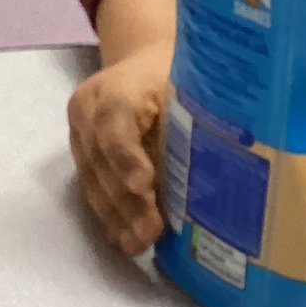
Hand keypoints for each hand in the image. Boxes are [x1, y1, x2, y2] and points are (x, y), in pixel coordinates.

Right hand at [67, 40, 172, 256]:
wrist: (140, 60)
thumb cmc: (172, 74)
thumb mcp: (185, 86)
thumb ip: (193, 122)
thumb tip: (225, 169)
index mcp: (116, 88)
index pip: (114, 122)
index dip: (126, 156)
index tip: (143, 185)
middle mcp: (88, 110)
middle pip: (101, 159)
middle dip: (125, 200)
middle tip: (150, 233)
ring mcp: (79, 133)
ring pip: (92, 178)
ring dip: (115, 216)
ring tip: (137, 246)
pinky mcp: (81, 153)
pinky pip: (91, 186)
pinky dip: (109, 215)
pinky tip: (123, 239)